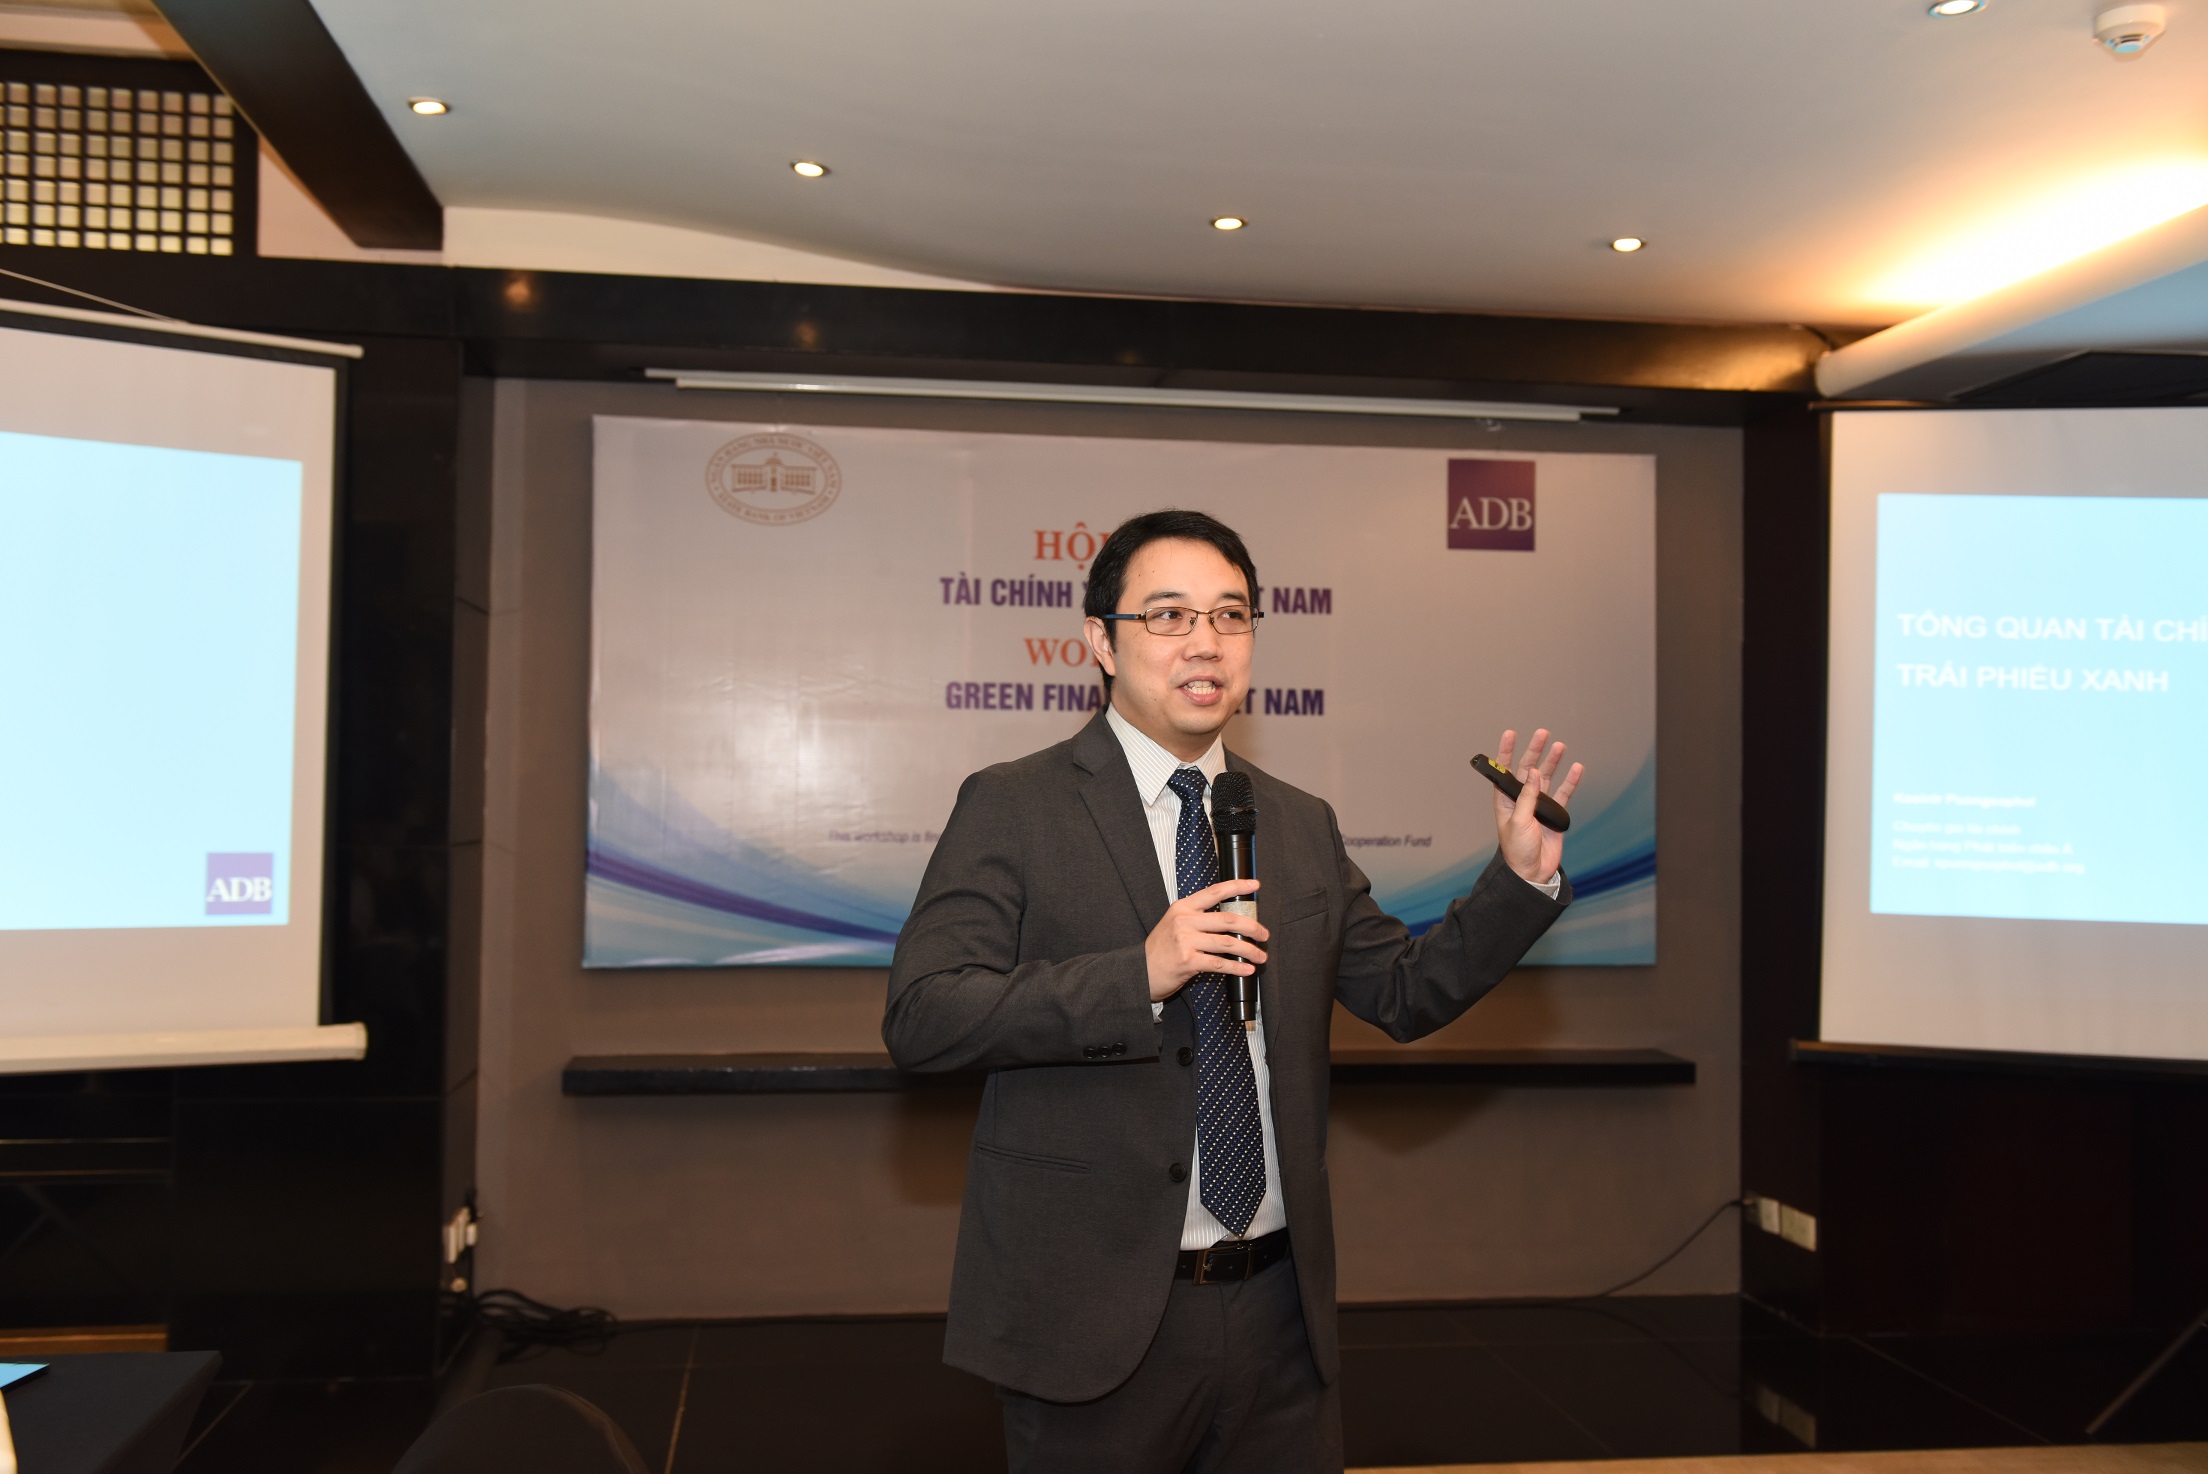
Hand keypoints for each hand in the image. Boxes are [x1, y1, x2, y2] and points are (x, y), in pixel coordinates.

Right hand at [1145, 879, 1267, 1002]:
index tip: (1255, 885)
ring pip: (1228, 943)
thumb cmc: (1160, 950)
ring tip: (1260, 955)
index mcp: (1183, 907)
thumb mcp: (1174, 924)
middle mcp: (1185, 921)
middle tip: (1264, 934)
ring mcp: (1186, 941)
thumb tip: (1231, 921)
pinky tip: (1247, 969)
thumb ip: (1197, 919)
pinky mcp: (1188, 961)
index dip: (1237, 886)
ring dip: (1249, 950)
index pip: (1214, 892)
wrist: (1139, 971)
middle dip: (1252, 927)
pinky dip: (1237, 967)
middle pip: (1228, 919)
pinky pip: (1220, 963)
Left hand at [1492, 728, 1582, 885]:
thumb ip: (1527, 797)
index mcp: (1506, 800)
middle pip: (1528, 769)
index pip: (1505, 771)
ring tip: (1559, 745)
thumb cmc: (1517, 850)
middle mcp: (1521, 799)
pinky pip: (1563, 793)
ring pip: (1546, 777)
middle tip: (1542, 733)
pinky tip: (1576, 768)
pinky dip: (1570, 781)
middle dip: (1535, 751)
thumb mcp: (1519, 822)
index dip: (1506, 751)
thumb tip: (1533, 772)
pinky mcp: (1554, 814)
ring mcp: (1538, 805)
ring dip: (1552, 761)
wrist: (1533, 872)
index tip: (1510, 733)